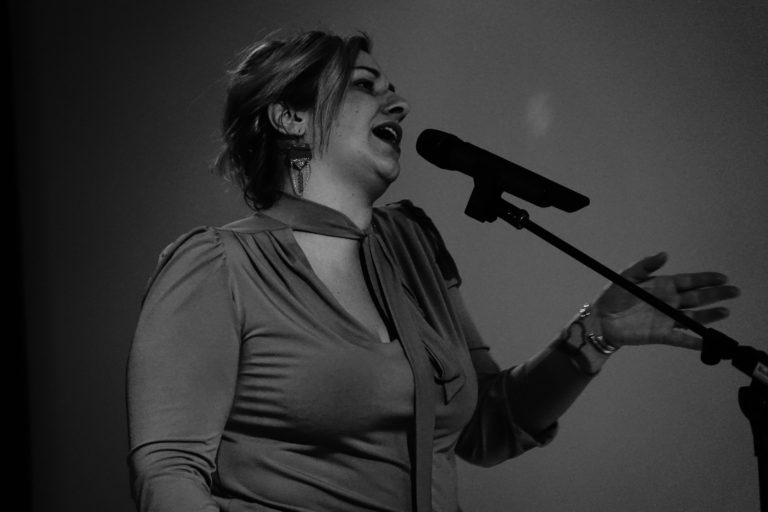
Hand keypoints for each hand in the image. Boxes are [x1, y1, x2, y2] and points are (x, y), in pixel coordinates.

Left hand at [594, 252, 739, 349]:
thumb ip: (645, 266)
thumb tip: (665, 254)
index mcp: (662, 286)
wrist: (600, 320)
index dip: (706, 279)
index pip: (689, 281)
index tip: (722, 277)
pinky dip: (694, 341)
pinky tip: (707, 342)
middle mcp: (668, 302)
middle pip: (697, 298)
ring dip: (710, 315)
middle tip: (734, 291)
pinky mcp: (660, 334)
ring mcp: (666, 319)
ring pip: (693, 317)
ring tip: (726, 311)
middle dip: (716, 294)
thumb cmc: (612, 296)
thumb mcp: (627, 277)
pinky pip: (681, 339)